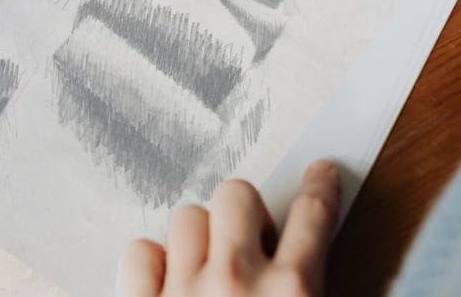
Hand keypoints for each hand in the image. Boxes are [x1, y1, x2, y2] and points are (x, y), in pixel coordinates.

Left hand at [116, 160, 340, 296]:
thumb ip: (306, 285)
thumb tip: (304, 262)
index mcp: (293, 294)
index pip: (313, 215)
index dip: (319, 188)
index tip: (319, 174)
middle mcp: (237, 283)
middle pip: (236, 194)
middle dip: (244, 215)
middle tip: (249, 246)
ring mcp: (184, 291)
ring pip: (187, 218)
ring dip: (199, 241)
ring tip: (208, 275)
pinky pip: (140, 252)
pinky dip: (153, 266)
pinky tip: (168, 285)